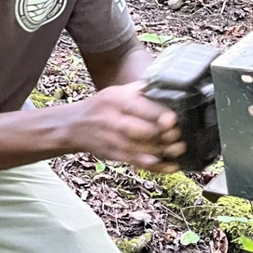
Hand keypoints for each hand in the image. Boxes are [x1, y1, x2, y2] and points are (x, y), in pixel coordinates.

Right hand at [69, 81, 185, 172]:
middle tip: (179, 135)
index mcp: (114, 100)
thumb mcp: (114, 92)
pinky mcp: (113, 155)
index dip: (159, 115)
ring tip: (179, 149)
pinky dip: (155, 166)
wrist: (73, 126)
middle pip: (141, 130)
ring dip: (163, 151)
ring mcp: (111, 140)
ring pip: (141, 149)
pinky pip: (136, 162)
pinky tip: (171, 165)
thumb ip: (138, 90)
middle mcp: (111, 120)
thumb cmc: (100, 107)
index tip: (174, 119)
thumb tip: (165, 86)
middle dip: (164, 135)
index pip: (140, 107)